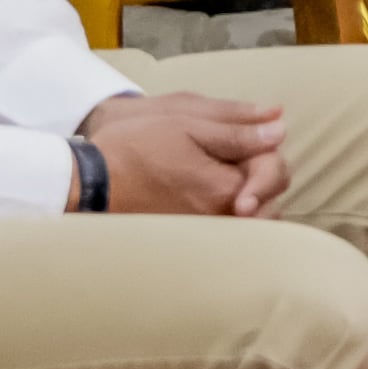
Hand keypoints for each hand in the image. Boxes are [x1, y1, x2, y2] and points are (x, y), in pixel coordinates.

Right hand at [81, 87, 285, 218]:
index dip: (267, 148)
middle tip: (242, 155)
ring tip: (232, 176)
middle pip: (269, 198)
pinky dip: (234, 215)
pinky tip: (218, 197)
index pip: (274, 171)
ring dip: (252, 197)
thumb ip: (238, 131)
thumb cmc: (134, 149)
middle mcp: (219, 220)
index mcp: (224, 190)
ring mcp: (205, 236)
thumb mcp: (187, 125)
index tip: (252, 137)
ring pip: (253, 220)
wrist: (88, 183)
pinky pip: (230, 233)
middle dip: (263, 174)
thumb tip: (279, 130)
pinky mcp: (190, 243)